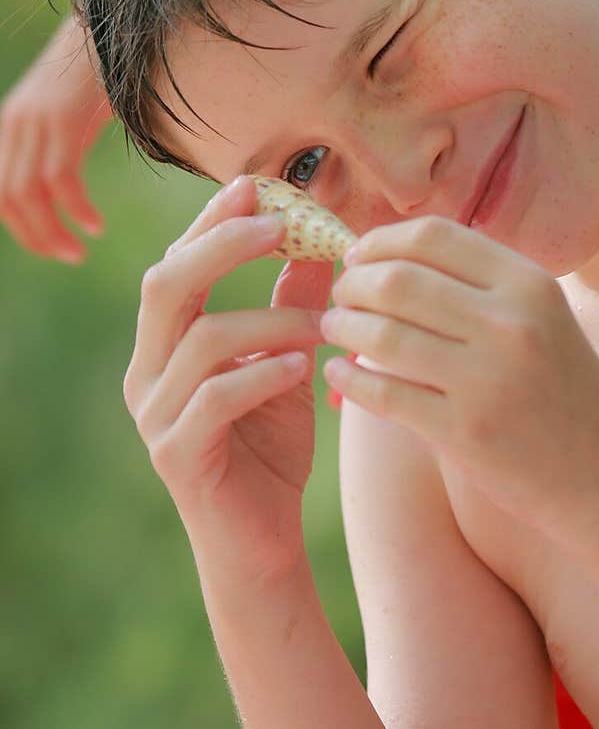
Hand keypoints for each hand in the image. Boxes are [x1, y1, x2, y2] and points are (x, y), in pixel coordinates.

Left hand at [0, 17, 110, 261]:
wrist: (117, 22)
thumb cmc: (106, 71)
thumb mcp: (71, 113)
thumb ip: (60, 144)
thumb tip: (67, 188)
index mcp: (10, 125)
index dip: (19, 228)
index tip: (52, 246)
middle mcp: (13, 123)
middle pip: (7, 199)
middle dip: (35, 237)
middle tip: (68, 256)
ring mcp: (34, 119)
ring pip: (28, 194)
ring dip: (52, 232)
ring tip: (77, 251)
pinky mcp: (61, 118)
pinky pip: (59, 179)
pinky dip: (76, 209)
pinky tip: (94, 224)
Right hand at [123, 176, 332, 588]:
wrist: (263, 543)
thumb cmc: (271, 448)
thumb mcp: (286, 363)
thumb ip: (293, 306)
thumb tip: (322, 240)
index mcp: (166, 343)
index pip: (177, 264)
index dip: (211, 222)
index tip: (255, 186)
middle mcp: (147, 371)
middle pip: (166, 285)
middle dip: (221, 246)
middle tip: (277, 226)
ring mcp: (155, 415)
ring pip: (199, 339)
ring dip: (267, 318)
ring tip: (321, 322)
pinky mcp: (178, 455)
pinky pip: (214, 400)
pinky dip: (261, 374)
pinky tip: (301, 368)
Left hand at [321, 216, 598, 533]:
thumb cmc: (563, 389)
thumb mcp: (541, 316)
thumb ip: (480, 282)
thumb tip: (391, 252)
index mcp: (529, 282)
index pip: (434, 236)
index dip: (382, 241)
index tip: (358, 257)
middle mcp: (511, 323)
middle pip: (398, 280)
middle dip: (353, 285)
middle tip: (339, 296)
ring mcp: (489, 379)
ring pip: (383, 335)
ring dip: (343, 328)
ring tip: (334, 330)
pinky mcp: (466, 432)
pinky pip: (384, 394)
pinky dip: (348, 379)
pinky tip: (337, 373)